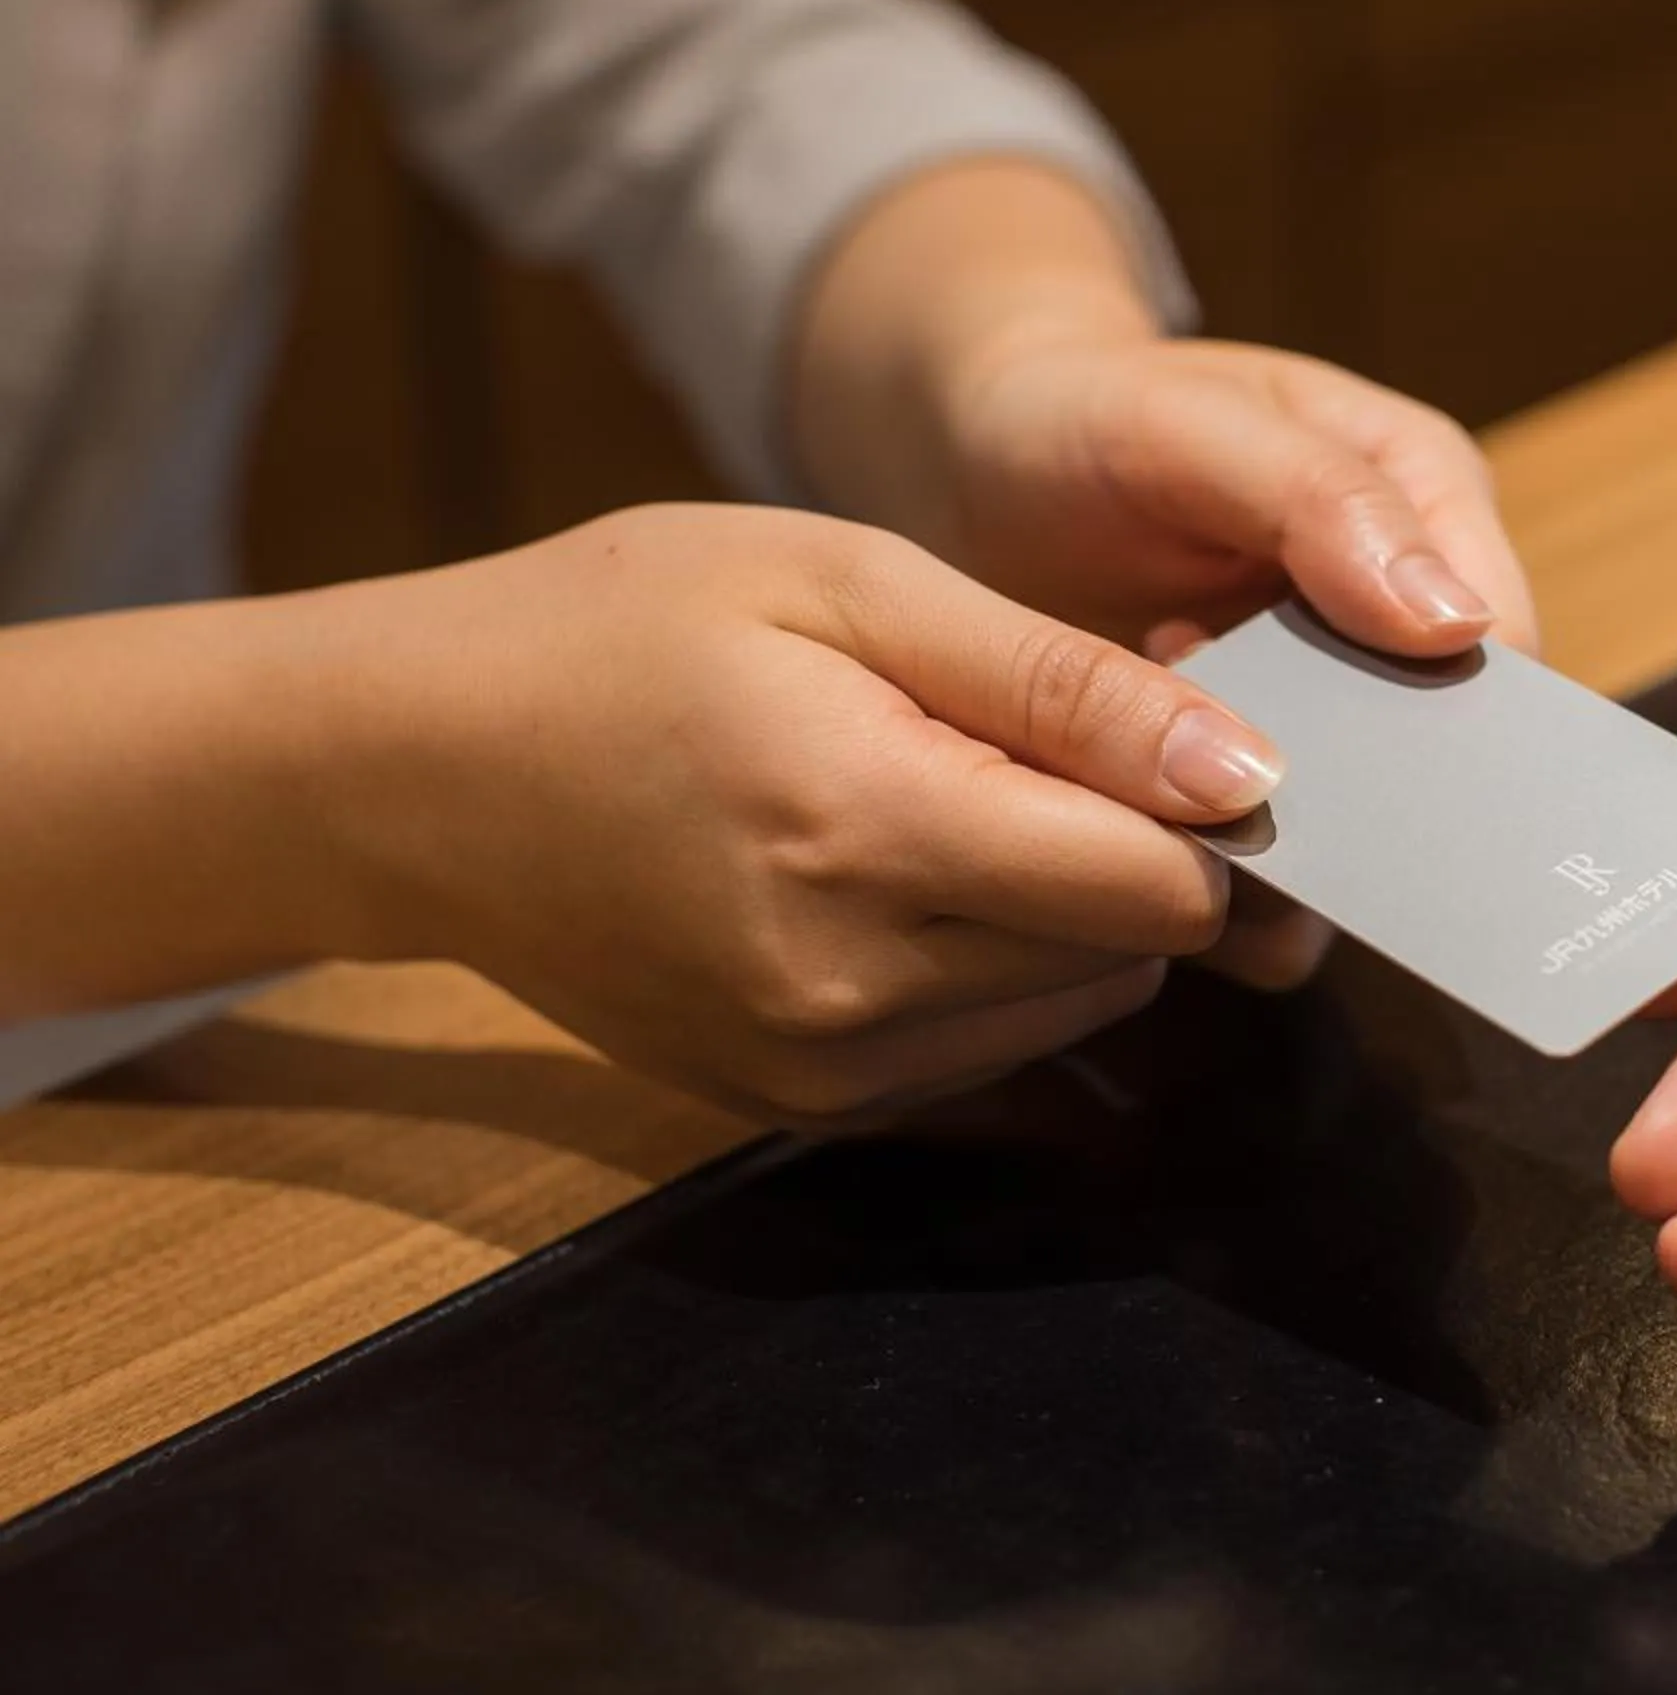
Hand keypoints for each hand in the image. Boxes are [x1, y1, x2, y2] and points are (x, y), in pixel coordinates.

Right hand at [327, 506, 1296, 1125]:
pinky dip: (1000, 971)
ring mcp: (821, 1070)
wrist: (413, 771)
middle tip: (1043, 743)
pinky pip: (995, 1055)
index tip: (1185, 732)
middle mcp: (849, 989)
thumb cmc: (624, 632)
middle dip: (1139, 853)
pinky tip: (913, 877)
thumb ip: (1059, 686)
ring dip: (1074, 916)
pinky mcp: (804, 1109)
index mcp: (864, 831)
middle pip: (1136, 955)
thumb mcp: (848, 585)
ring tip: (957, 796)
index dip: (1212, 808)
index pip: (1160, 885)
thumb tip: (1246, 778)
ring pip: (1081, 1013)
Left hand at [792, 160, 1537, 996]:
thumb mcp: (1194, 425)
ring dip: (1287, 833)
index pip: (1501, 642)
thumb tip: (1455, 625)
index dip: (1467, 720)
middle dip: (1376, 794)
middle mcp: (1399, 610)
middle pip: (1448, 743)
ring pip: (1370, 818)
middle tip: (1254, 799)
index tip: (1378, 772)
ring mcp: (1333, 698)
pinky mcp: (1257, 768)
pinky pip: (1285, 858)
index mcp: (1426, 498)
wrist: (979, 465)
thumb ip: (1324, 501)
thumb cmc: (1088, 412)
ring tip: (1175, 791)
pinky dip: (1228, 862)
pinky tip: (1151, 819)